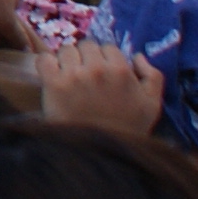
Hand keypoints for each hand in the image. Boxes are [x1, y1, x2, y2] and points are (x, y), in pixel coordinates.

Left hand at [37, 39, 165, 135]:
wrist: (99, 152)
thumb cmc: (127, 130)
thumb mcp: (152, 105)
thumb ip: (153, 76)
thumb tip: (137, 56)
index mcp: (121, 70)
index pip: (108, 48)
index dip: (105, 59)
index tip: (102, 73)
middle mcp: (97, 69)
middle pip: (85, 46)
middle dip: (86, 58)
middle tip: (85, 76)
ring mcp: (74, 75)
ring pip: (65, 50)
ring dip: (67, 61)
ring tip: (70, 78)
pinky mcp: (53, 84)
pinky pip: (44, 59)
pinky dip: (47, 65)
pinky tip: (52, 77)